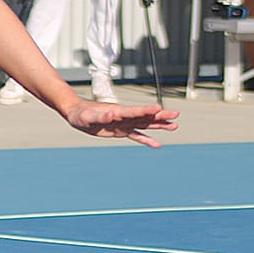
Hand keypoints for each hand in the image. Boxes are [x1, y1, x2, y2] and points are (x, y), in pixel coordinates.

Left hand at [63, 98, 178, 147]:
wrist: (77, 113)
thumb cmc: (81, 114)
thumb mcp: (89, 117)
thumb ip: (101, 116)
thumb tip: (112, 114)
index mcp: (118, 112)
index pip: (135, 111)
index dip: (146, 110)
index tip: (159, 109)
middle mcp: (124, 116)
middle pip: (145, 116)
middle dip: (160, 116)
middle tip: (176, 114)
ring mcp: (124, 123)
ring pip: (145, 124)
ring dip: (159, 125)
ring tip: (174, 126)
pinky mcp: (121, 130)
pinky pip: (136, 135)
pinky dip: (146, 140)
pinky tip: (157, 144)